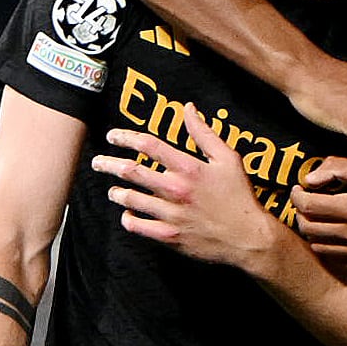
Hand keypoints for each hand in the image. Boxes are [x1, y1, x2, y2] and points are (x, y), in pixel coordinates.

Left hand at [97, 111, 281, 274]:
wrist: (248, 237)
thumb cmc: (239, 196)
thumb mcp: (228, 158)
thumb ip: (204, 133)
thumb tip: (189, 109)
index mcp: (188, 167)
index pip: (148, 145)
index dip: (126, 137)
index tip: (112, 136)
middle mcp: (175, 189)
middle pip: (131, 171)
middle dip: (108, 164)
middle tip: (98, 162)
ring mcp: (170, 214)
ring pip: (130, 199)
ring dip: (116, 192)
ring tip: (112, 190)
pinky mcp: (169, 236)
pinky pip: (138, 227)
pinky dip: (128, 219)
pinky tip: (127, 214)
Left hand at [293, 159, 346, 271]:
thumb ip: (335, 168)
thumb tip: (308, 180)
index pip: (307, 206)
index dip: (296, 196)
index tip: (298, 190)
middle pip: (308, 229)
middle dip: (300, 214)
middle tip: (305, 204)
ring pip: (318, 247)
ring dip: (312, 232)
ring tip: (318, 219)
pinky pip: (337, 259)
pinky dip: (329, 247)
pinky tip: (334, 233)